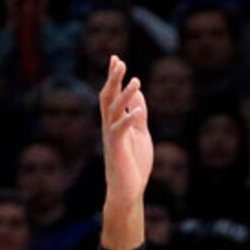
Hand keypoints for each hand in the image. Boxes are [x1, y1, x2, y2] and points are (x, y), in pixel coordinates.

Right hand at [99, 56, 153, 204]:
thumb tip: (138, 95)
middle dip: (113, 79)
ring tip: (135, 80)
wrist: (127, 190)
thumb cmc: (133, 164)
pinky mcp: (117, 148)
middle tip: (118, 61)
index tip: (116, 59)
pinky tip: (138, 110)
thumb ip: (138, 116)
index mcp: (116, 122)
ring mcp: (112, 137)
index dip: (114, 78)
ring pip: (114, 110)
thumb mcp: (140, 135)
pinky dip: (130, 119)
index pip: (113, 95)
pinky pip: (121, 130)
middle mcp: (110, 126)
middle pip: (108, 97)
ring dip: (125, 95)